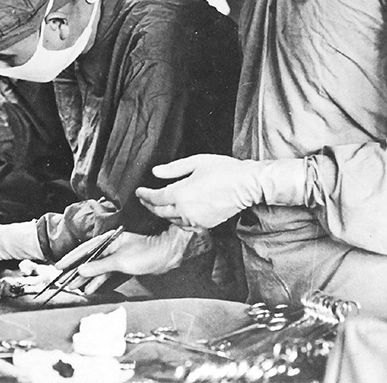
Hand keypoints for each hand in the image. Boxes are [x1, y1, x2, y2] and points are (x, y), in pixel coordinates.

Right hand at [57, 227, 197, 294]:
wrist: (166, 256)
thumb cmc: (147, 253)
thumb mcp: (120, 261)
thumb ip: (99, 266)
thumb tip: (81, 269)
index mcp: (108, 240)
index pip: (84, 250)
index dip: (71, 258)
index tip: (59, 266)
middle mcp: (110, 246)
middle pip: (88, 259)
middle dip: (75, 270)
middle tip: (63, 279)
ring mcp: (116, 256)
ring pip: (96, 268)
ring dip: (86, 278)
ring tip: (73, 286)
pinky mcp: (122, 265)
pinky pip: (105, 273)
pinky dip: (98, 281)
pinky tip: (90, 288)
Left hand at [136, 154, 264, 228]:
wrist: (247, 185)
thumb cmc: (224, 170)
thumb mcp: (196, 162)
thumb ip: (173, 169)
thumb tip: (156, 173)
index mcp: (181, 194)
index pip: (155, 198)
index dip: (145, 195)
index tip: (139, 192)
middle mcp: (186, 210)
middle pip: (160, 211)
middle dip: (149, 205)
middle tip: (144, 199)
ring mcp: (195, 220)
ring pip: (171, 219)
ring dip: (162, 213)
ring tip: (157, 206)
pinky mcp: (205, 224)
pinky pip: (184, 225)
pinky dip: (176, 220)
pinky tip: (175, 214)